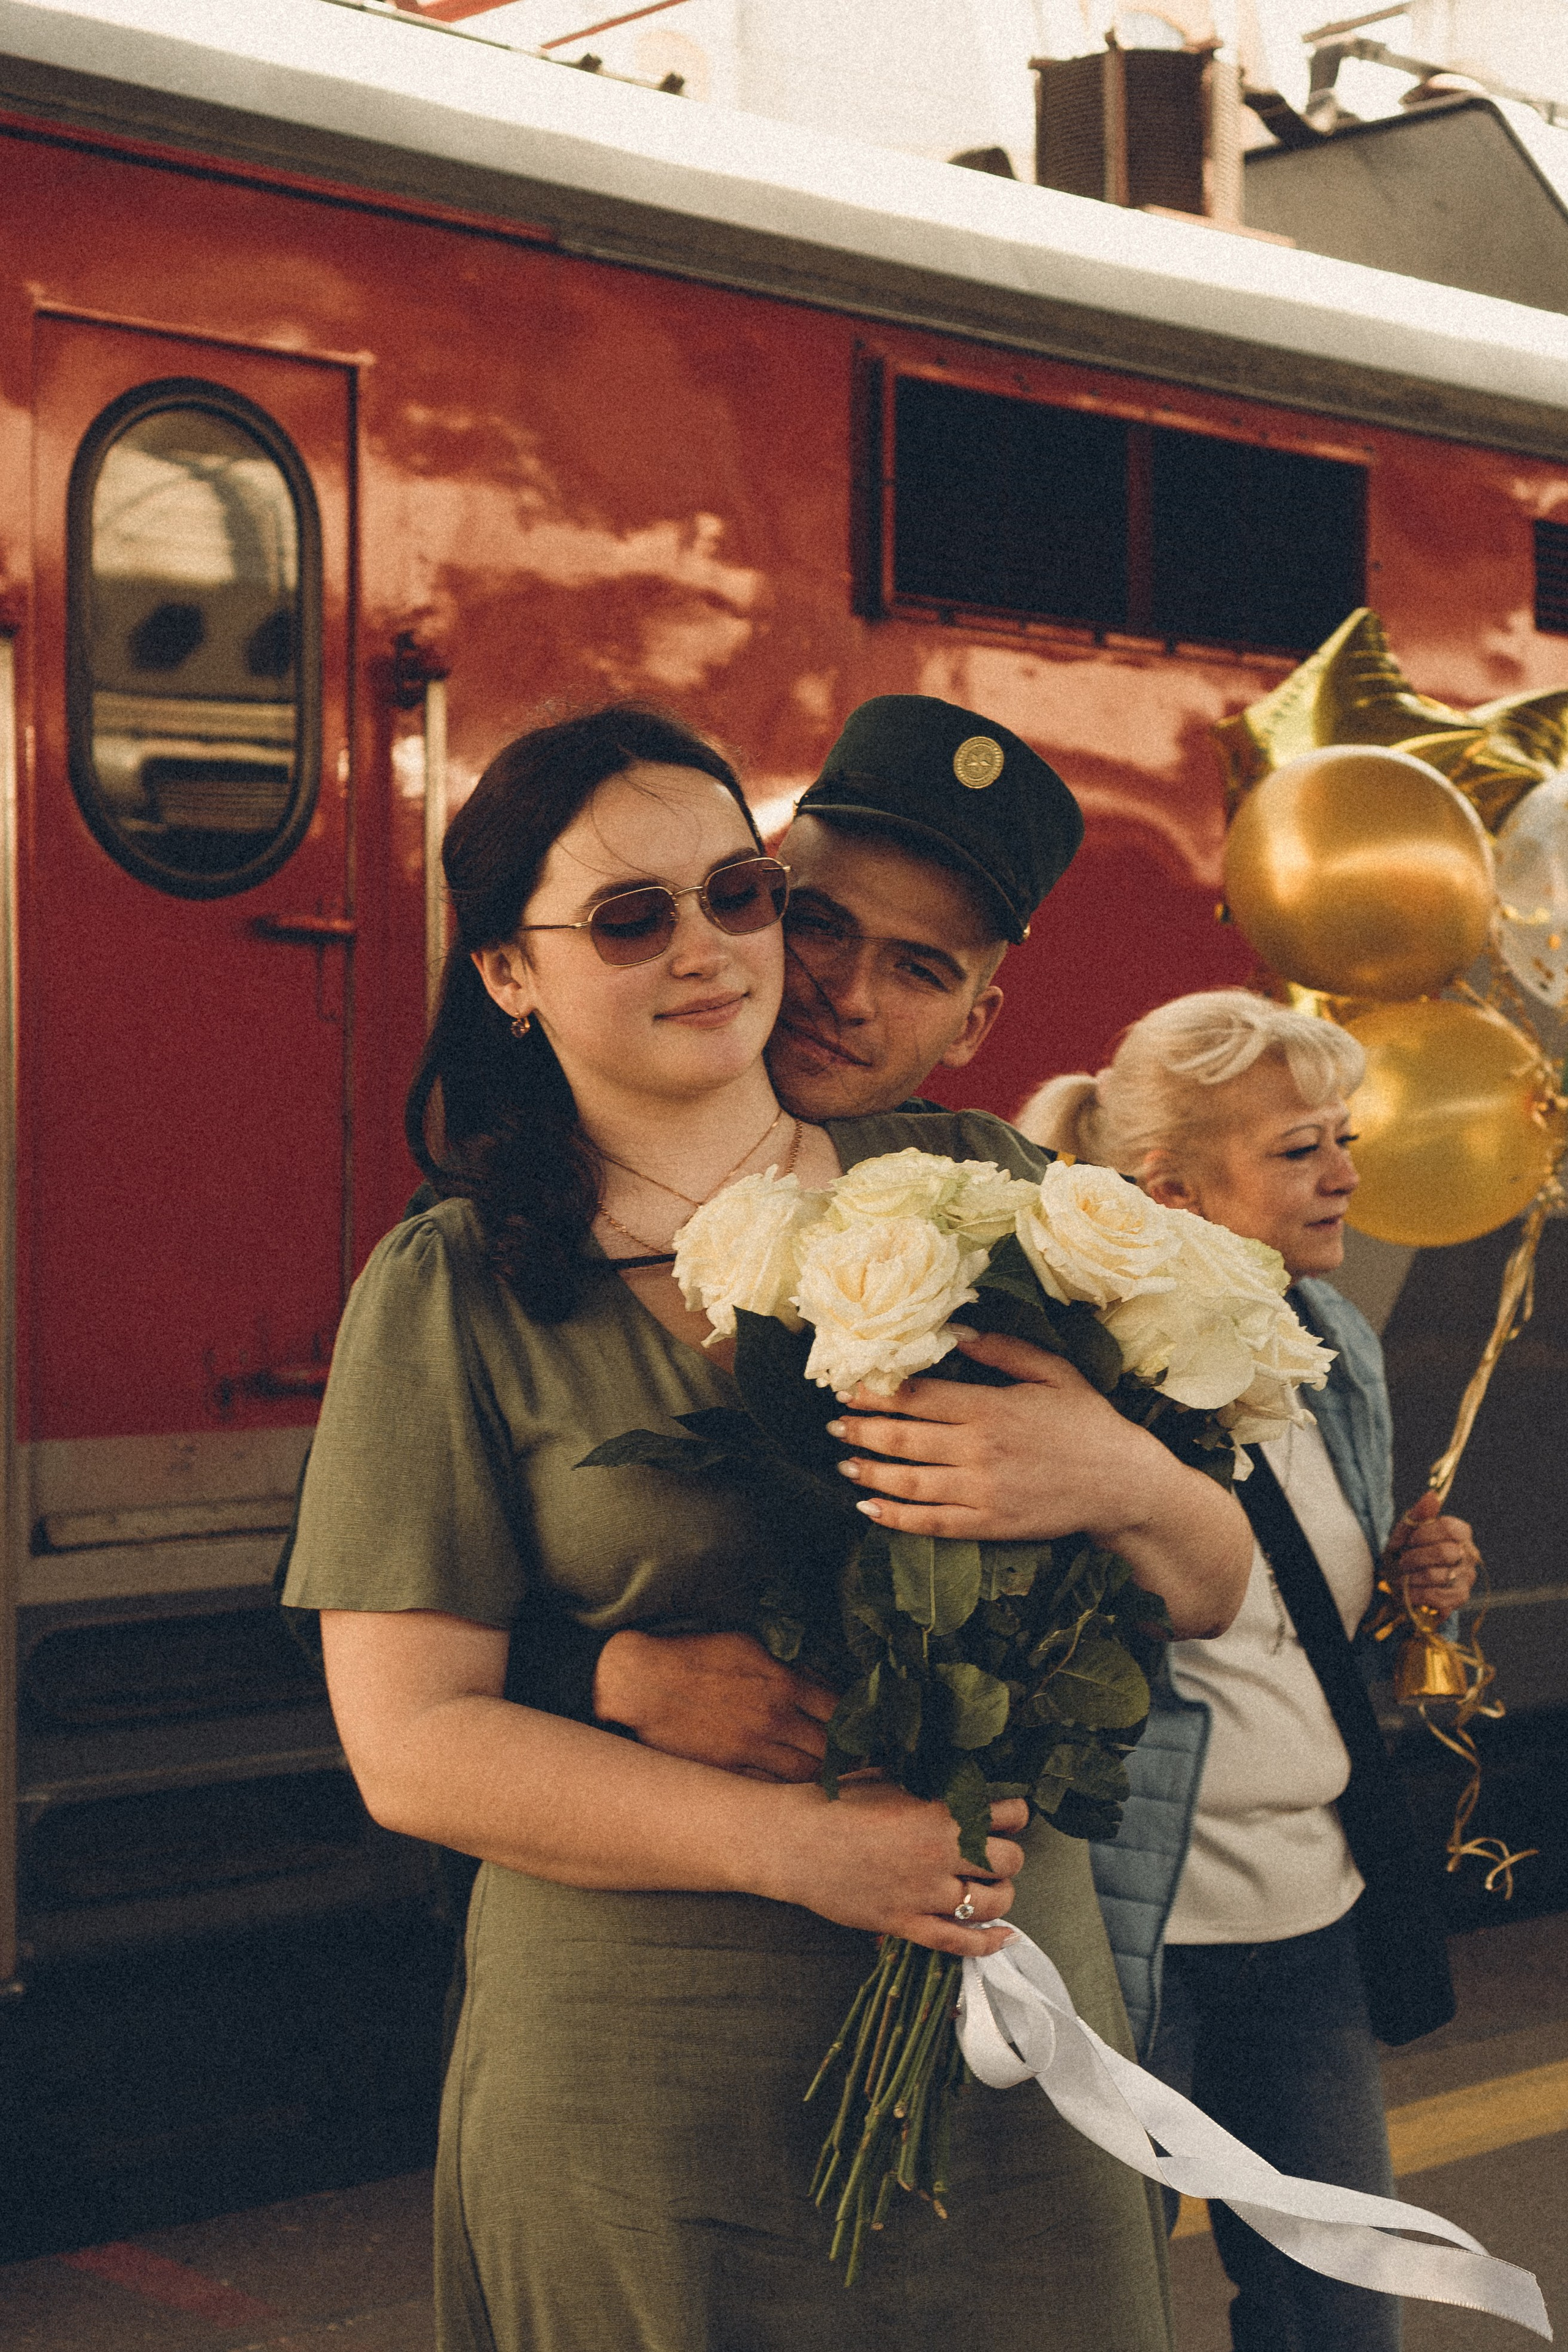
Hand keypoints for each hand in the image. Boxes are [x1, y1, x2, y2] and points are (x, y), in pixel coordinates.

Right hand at [593, 1629, 834, 1781]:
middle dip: (848, 1754)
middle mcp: (773, 1719)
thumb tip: (819, 1678)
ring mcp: (751, 1749)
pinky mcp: (729, 1770)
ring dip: (824, 1777)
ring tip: (834, 1777)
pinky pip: (772, 1788)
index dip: (856, 1722)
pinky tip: (797, 1789)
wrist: (642, 1682)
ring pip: (806, 1774)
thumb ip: (787, 1664)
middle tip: (857, 1758)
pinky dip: (789, 1790)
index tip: (863, 1727)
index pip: (839, 1710)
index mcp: (782, 1683)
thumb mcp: (748, 1644)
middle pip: (830, 1747)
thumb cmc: (695, 1656)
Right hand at [769, 1777, 1026, 1954]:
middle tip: (994, 1852)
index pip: (1010, 1815)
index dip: (1014, 1814)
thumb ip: (931, 1785)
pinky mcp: (904, 1924)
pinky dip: (986, 1944)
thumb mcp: (889, 1777)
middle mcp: (941, 1855)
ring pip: (992, 1904)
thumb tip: (962, 1784)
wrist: (791, 1840)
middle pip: (1008, 1862)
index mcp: (940, 1813)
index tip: (1008, 1816)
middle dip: (1007, 1856)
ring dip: (999, 1896)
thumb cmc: (835, 1801)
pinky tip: (1000, 1938)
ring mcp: (924, 1895)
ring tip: (990, 1887)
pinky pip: (958, 1943)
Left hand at [826, 1328, 1178, 1544]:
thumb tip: (956, 1331)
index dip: (877, 1393)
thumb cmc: (1088, 1423)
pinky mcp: (989, 1525)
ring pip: (910, 1482)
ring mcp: (982, 1491)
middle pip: (904, 1438)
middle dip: (862, 1430)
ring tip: (844, 1462)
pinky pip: (932, 1523)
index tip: (848, 1389)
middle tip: (834, 1426)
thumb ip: (1003, 1350)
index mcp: (990, 1407)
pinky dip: (895, 1518)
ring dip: (870, 1471)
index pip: (918, 1396)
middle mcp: (979, 1450)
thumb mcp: (1053, 1372)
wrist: (1123, 1485)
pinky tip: (870, 1508)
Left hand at [1384, 1489, 1478, 1613]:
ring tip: (1403, 1577)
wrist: (1398, 1586)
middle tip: (1402, 1561)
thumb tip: (1432, 1495)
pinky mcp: (1459, 1598)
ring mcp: (1467, 1578)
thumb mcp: (1404, 1533)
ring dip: (1410, 1577)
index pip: (1450, 1528)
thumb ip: (1418, 1516)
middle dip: (1413, 1558)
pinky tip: (1408, 1590)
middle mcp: (1469, 1555)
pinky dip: (1414, 1593)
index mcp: (1460, 1534)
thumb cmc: (1404, 1555)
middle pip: (1443, 1552)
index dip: (1425, 1534)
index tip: (1410, 1540)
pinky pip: (1434, 1596)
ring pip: (1435, 1575)